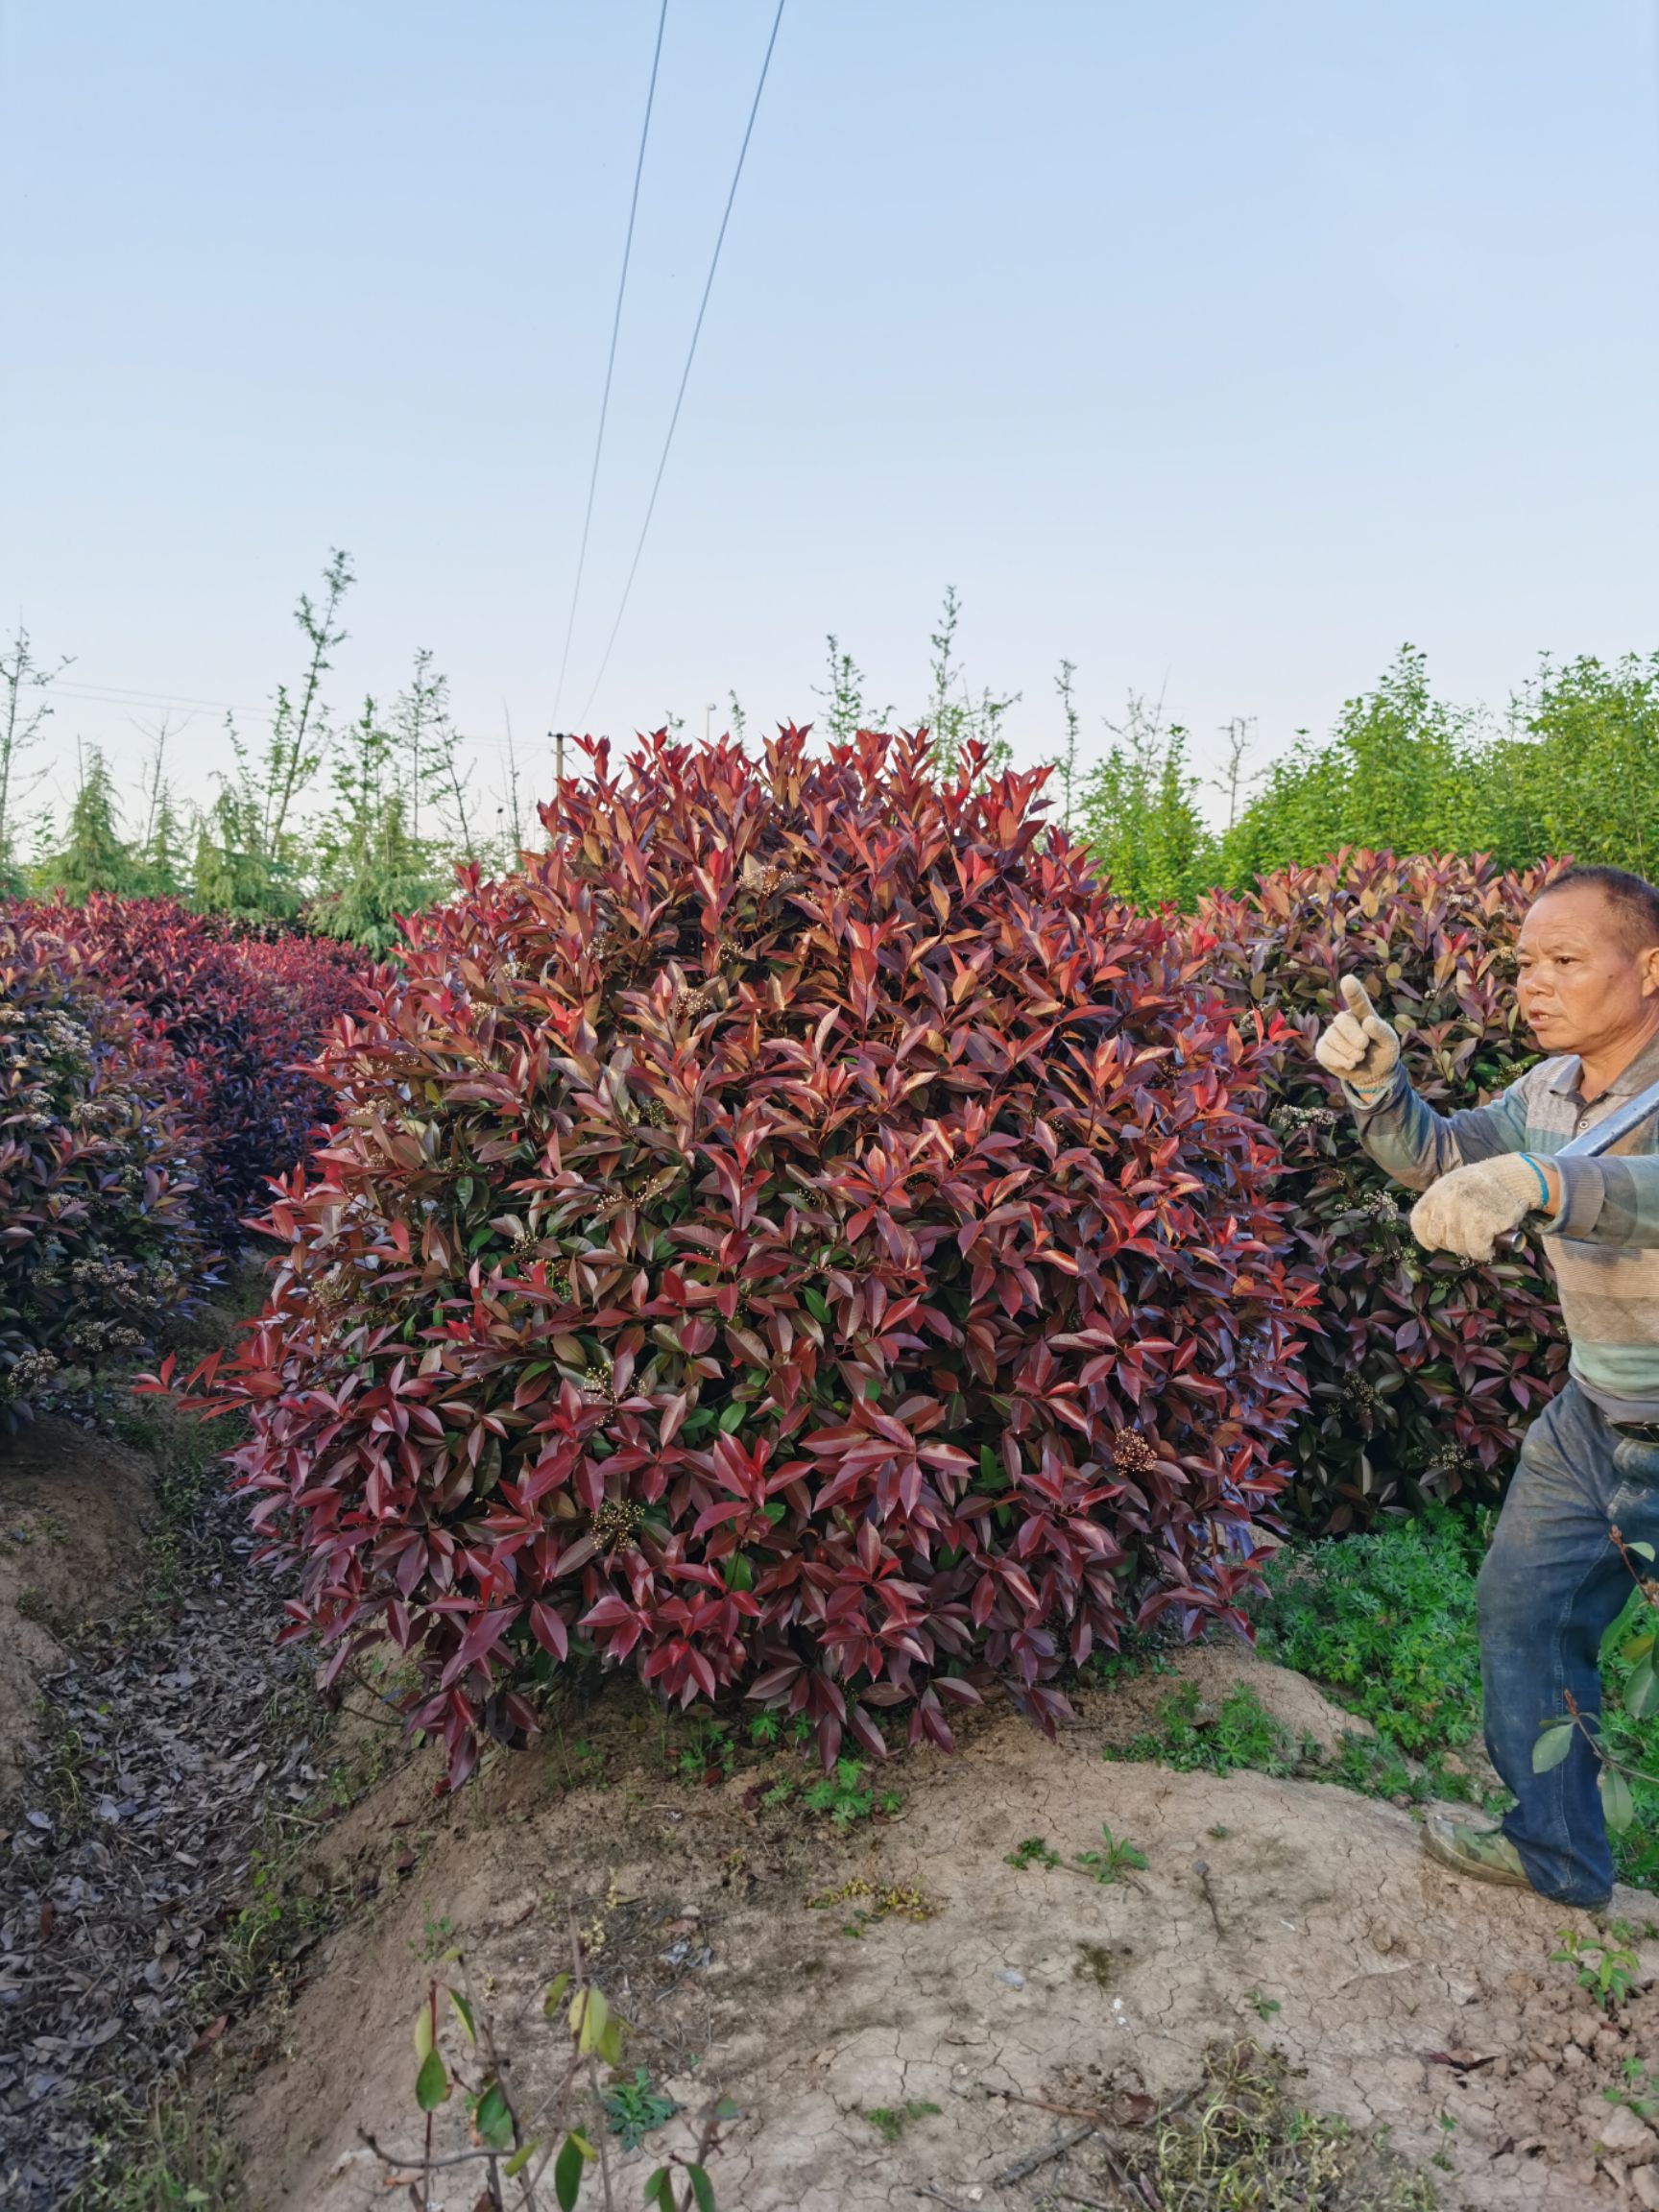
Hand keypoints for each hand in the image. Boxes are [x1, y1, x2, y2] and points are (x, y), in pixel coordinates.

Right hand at [1314, 976, 1400, 1092]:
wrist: (1374, 1074)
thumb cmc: (1383, 1052)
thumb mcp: (1390, 1042)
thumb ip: (1382, 1031)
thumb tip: (1367, 1022)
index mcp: (1362, 1014)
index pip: (1357, 1001)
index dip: (1353, 991)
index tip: (1348, 980)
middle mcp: (1345, 1021)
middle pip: (1342, 1020)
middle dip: (1355, 1037)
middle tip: (1364, 1047)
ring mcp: (1331, 1034)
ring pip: (1333, 1038)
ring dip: (1350, 1052)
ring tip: (1360, 1058)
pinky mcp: (1323, 1049)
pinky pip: (1325, 1051)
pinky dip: (1339, 1061)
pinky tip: (1350, 1064)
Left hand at [1408, 1154, 1553, 1262]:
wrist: (1514, 1177)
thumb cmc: (1483, 1183)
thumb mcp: (1454, 1185)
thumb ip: (1441, 1205)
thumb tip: (1431, 1238)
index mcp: (1435, 1192)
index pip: (1418, 1222)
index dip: (1425, 1237)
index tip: (1434, 1244)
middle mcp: (1445, 1203)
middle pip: (1438, 1238)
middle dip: (1452, 1243)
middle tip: (1467, 1239)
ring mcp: (1463, 1214)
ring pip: (1457, 1246)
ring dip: (1470, 1248)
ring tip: (1482, 1240)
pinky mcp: (1483, 1224)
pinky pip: (1477, 1250)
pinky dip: (1484, 1252)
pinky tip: (1490, 1248)